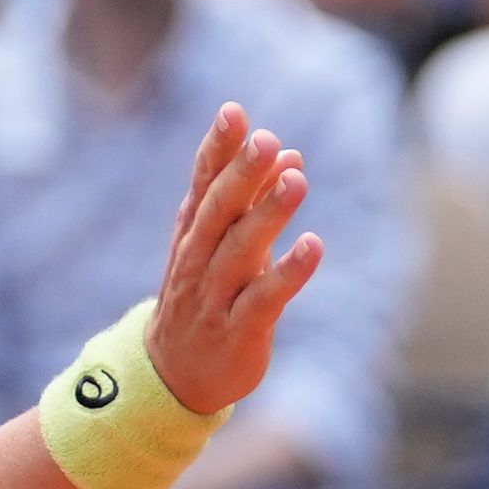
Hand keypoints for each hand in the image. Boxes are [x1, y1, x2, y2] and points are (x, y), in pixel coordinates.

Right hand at [146, 104, 324, 416]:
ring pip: (240, 251)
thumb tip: (290, 153)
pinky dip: (289, 272)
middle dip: (242, 175)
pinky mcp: (238, 331)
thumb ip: (253, 201)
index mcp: (193, 233)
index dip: (217, 149)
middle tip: (266, 139)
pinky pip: (264, 299)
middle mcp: (198, 261)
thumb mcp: (221, 247)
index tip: (234, 111)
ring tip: (297, 181)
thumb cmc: (204, 299)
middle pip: (219, 212)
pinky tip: (313, 246)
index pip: (202, 184)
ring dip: (269, 215)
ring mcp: (214, 297)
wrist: (175, 377)